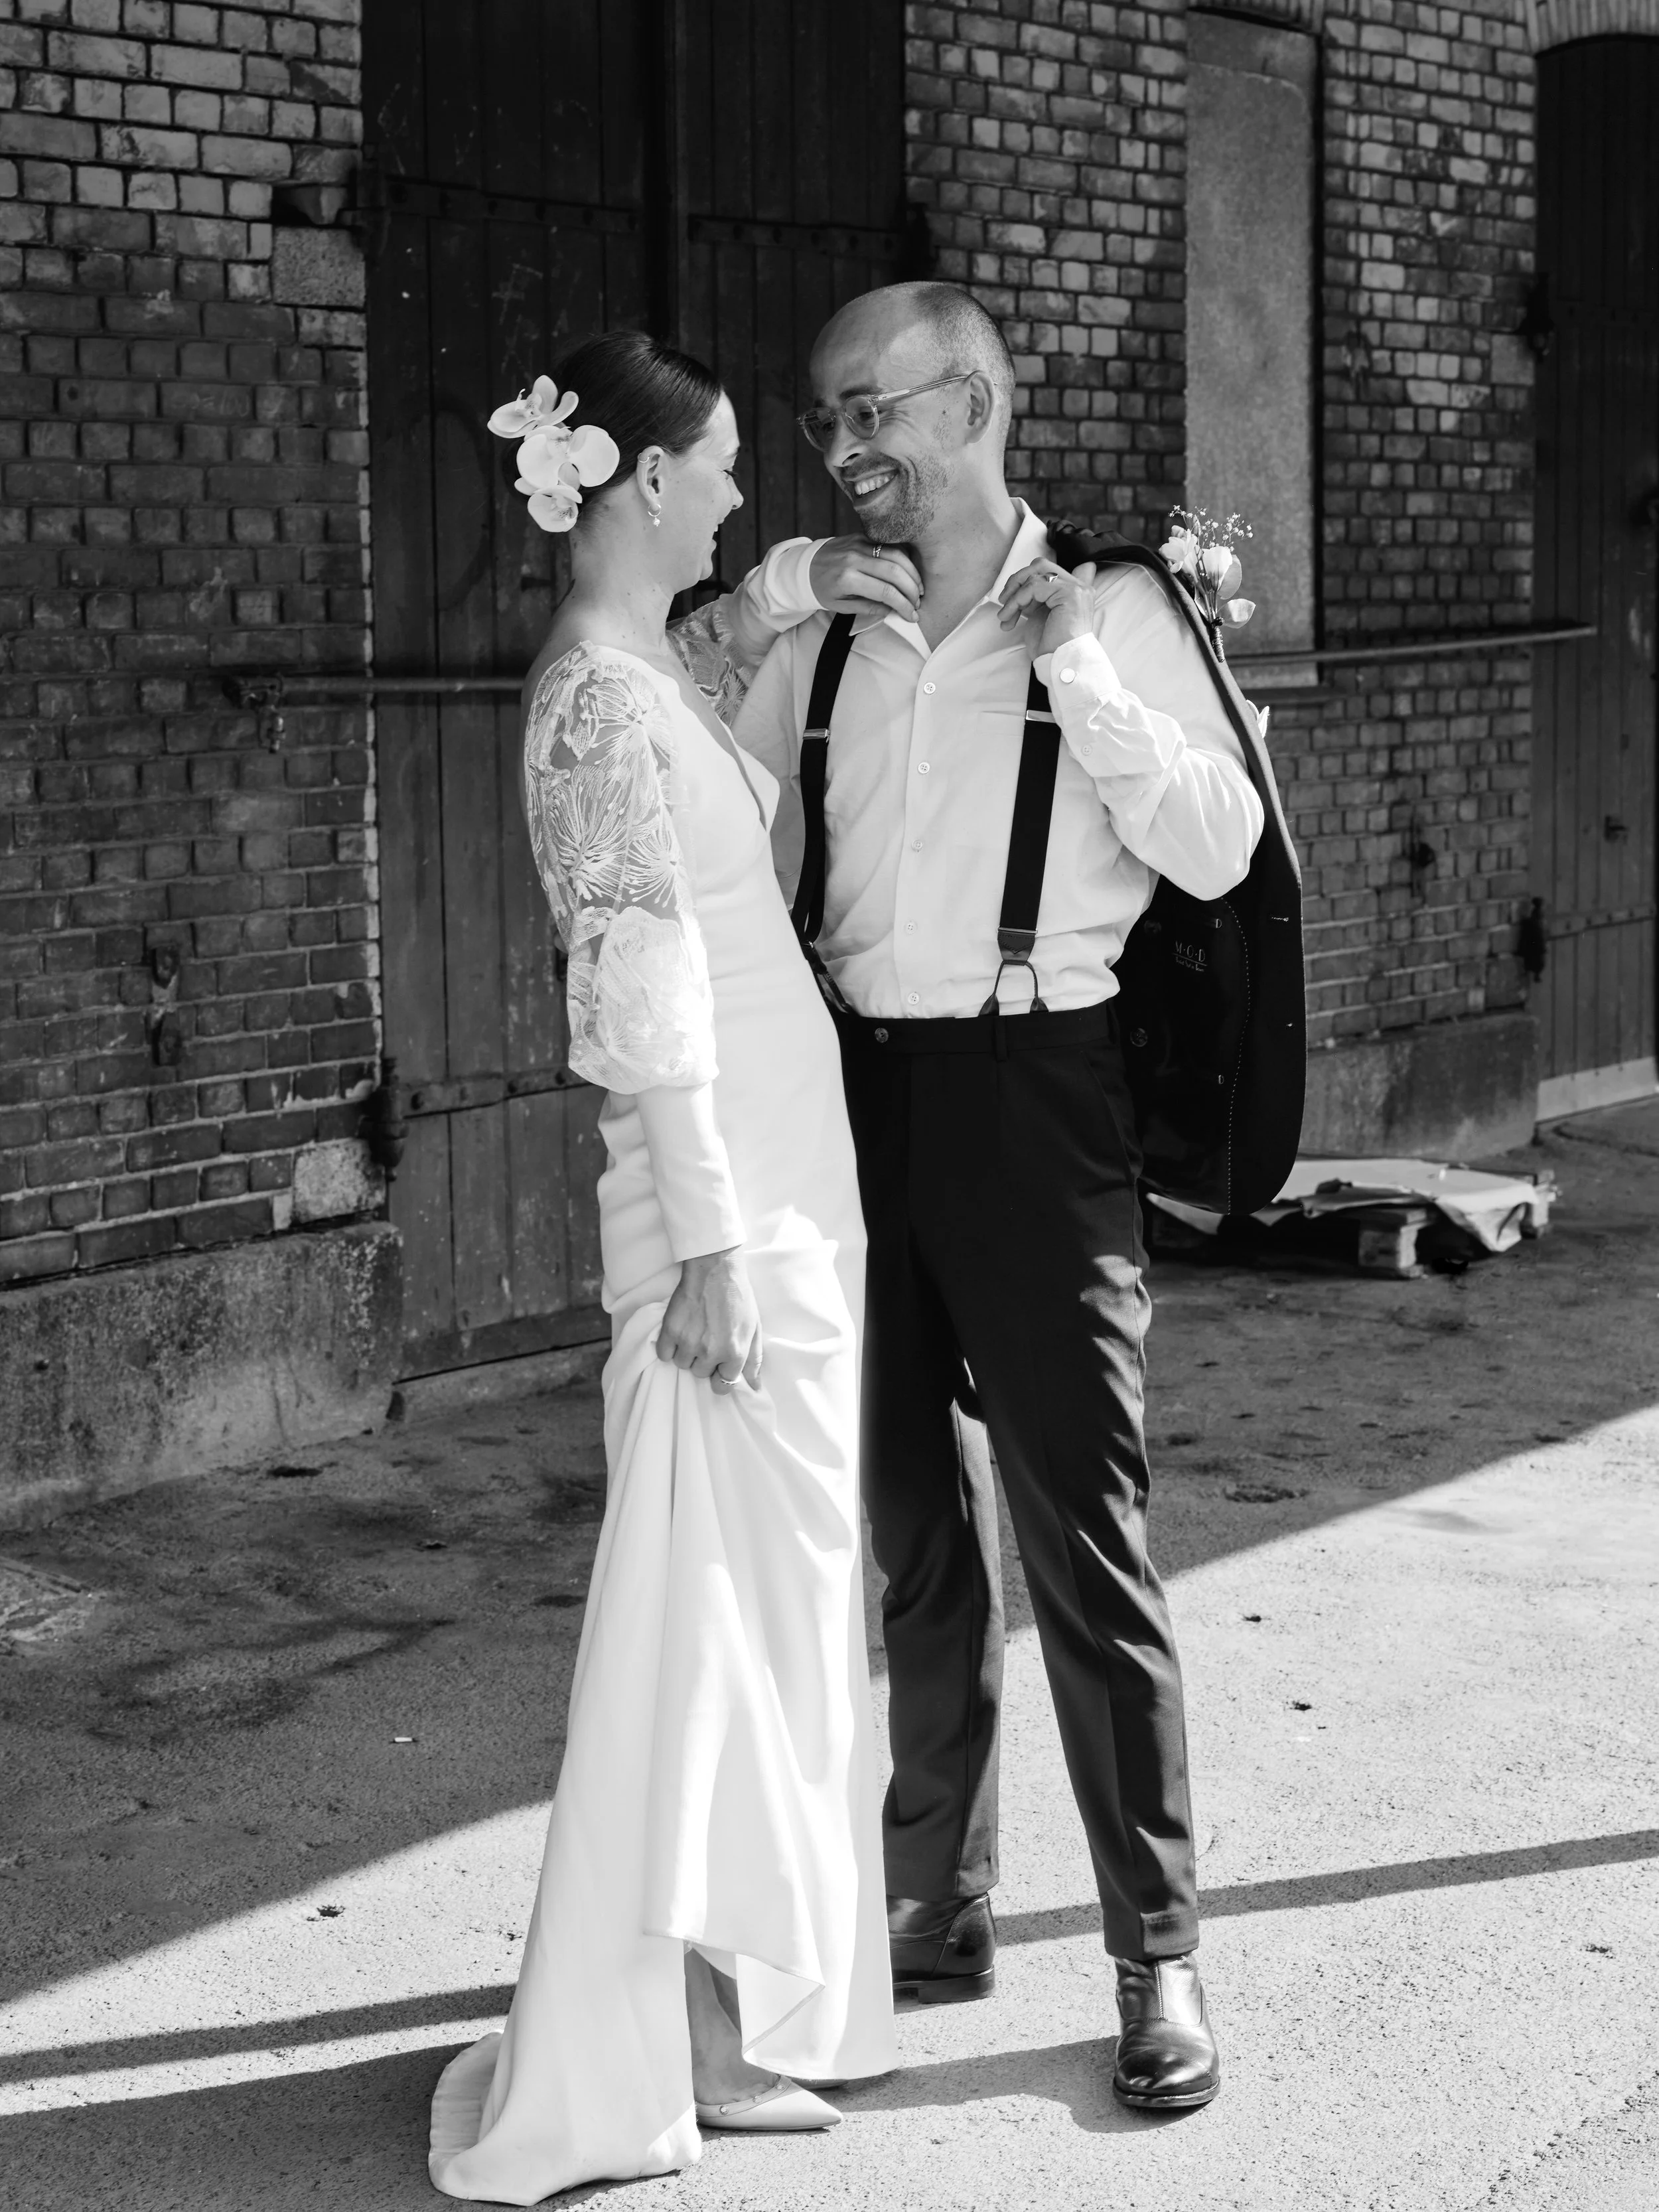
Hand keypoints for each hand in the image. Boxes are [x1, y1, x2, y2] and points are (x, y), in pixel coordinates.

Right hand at [656, 1246, 762, 1394]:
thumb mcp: (754, 1328)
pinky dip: (669, 1347)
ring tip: (694, 1332)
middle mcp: (711, 1353)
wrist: (716, 1270)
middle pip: (701, 1373)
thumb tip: (755, 1387)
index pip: (723, 1385)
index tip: (718, 1365)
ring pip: (682, 1364)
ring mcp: (689, 1343)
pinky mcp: (670, 1331)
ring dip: (687, 1352)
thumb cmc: (738, 1297)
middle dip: (704, 1360)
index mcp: (734, 1354)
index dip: (720, 1375)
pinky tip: (679, 1332)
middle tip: (708, 1338)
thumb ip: (754, 1360)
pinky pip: (664, 1354)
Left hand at [809, 535, 922, 624]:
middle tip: (918, 603)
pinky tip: (909, 572)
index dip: (903, 605)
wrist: (804, 566)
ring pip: (896, 555)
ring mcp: (859, 543)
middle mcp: (854, 558)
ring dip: (912, 573)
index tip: (912, 616)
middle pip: (895, 572)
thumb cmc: (821, 589)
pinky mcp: (863, 536)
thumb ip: (868, 608)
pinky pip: (890, 545)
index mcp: (847, 579)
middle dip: (912, 590)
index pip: (885, 592)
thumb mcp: (841, 606)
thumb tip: (893, 611)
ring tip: (918, 589)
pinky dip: (903, 559)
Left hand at [997, 558, 1097, 658]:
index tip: (1014, 597)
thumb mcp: (1040, 614)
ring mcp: (1076, 587)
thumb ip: (1036, 597)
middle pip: (1041, 565)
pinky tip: (1010, 616)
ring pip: (1036, 573)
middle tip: (1004, 600)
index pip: (1048, 570)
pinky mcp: (1069, 593)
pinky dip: (1017, 600)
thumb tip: (1019, 587)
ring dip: (1015, 593)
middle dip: (1017, 580)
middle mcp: (1079, 586)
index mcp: (1074, 590)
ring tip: (1005, 614)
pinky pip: (1034, 586)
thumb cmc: (1051, 645)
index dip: (1027, 578)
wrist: (1060, 662)